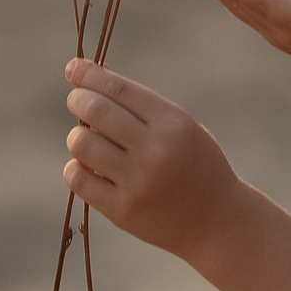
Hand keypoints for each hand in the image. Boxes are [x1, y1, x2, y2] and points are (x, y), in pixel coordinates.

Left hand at [63, 60, 243, 258]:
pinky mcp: (123, 210)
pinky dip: (76, 168)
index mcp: (174, 124)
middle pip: (95, 111)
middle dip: (78, 100)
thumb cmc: (195, 165)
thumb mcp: (183, 128)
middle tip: (77, 101)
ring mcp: (138, 182)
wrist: (217, 221)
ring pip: (81, 144)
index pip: (119, 89)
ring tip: (88, 140)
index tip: (73, 68)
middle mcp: (156, 150)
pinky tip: (88, 167)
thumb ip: (142, 110)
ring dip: (77, 136)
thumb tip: (88, 84)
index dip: (89, 75)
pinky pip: (78, 178)